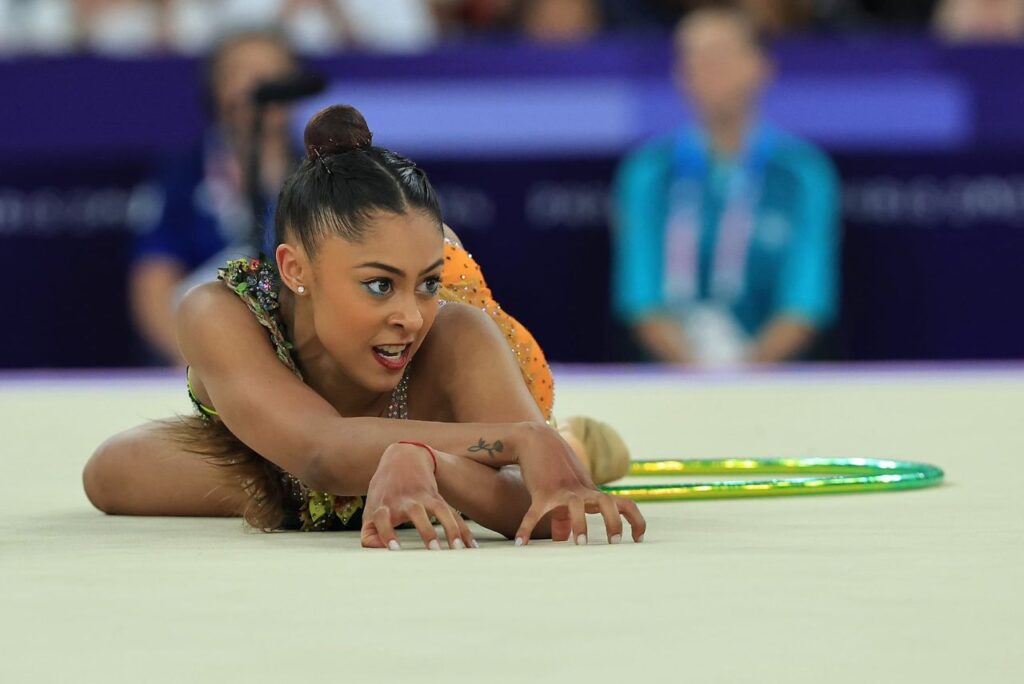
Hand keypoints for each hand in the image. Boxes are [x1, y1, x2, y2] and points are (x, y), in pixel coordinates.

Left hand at [361, 442, 476, 550]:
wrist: (403, 458)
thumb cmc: (384, 491)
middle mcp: (404, 500)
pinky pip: (453, 514)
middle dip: (426, 531)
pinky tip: (471, 546)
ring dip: (450, 529)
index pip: (382, 519)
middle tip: (434, 550)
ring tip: (457, 549)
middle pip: (416, 513)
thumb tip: (381, 552)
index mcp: (384, 505)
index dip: (387, 533)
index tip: (395, 548)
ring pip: (440, 510)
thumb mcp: (371, 509)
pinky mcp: (437, 497)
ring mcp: (423, 497)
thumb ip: (369, 535)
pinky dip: (463, 530)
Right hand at [511, 424, 645, 545]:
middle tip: (615, 542)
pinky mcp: (541, 492)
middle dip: (614, 522)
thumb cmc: (554, 468)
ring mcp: (562, 490)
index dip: (636, 521)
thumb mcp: (566, 491)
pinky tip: (521, 543)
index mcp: (592, 492)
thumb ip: (565, 516)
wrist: (535, 440)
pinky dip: (527, 528)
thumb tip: (562, 539)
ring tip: (580, 544)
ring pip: (577, 505)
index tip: (638, 539)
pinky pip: (535, 512)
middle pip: (607, 502)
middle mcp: (581, 491)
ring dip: (580, 524)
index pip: (624, 503)